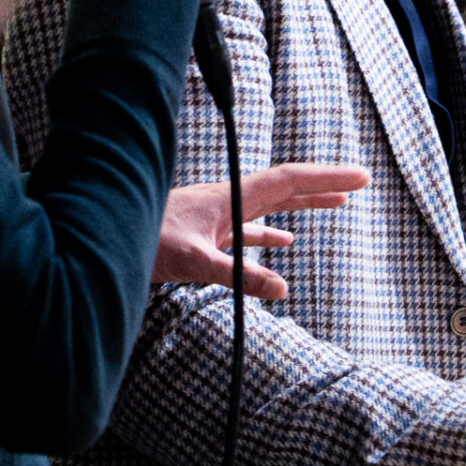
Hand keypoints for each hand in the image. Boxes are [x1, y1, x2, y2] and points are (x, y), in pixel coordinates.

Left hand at [155, 165, 370, 300]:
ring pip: (271, 207)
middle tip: (360, 181)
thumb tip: (283, 290)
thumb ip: (237, 275)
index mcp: (231, 198)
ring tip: (336, 204)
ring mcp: (217, 216)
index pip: (289, 180)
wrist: (104, 235)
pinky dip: (272, 235)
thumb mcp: (195, 263)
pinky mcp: (206, 235)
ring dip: (303, 204)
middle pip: (286, 187)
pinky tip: (285, 245)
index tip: (362, 175)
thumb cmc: (143, 242)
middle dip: (323, 183)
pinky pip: (250, 230)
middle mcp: (228, 201)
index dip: (327, 176)